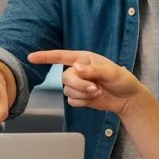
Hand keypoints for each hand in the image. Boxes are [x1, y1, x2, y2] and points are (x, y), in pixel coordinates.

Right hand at [27, 50, 149, 115]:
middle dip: (79, 85)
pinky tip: (93, 99)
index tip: (31, 57)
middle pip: (65, 77)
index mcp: (84, 59)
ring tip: (98, 92)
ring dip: (83, 94)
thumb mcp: (111, 72)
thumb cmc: (122, 80)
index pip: (60, 56)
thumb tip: (76, 68)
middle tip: (95, 88)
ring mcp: (78, 84)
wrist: (127, 98)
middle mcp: (78, 70)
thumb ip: (93, 70)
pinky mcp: (79, 97)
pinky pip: (71, 100)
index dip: (45, 57)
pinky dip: (82, 102)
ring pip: (68, 90)